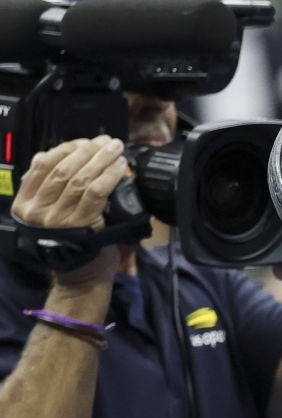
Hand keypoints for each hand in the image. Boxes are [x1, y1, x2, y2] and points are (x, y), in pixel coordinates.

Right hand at [13, 135, 130, 289]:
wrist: (81, 276)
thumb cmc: (70, 242)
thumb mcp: (49, 213)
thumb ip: (48, 188)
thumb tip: (54, 156)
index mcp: (26, 204)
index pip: (41, 166)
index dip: (64, 149)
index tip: (83, 142)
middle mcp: (38, 211)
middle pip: (63, 170)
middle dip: (88, 151)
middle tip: (106, 141)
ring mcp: (58, 219)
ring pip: (81, 179)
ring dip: (101, 160)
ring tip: (116, 149)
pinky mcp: (81, 225)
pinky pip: (96, 192)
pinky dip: (110, 176)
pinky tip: (120, 167)